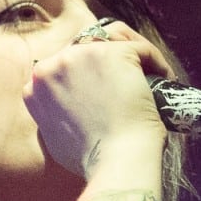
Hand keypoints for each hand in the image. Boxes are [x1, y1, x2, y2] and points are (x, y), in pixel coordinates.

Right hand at [23, 19, 169, 177]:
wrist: (116, 162)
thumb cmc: (93, 160)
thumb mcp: (55, 138)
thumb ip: (55, 114)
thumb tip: (70, 109)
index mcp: (36, 86)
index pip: (63, 62)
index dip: (87, 71)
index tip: (105, 85)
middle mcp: (53, 65)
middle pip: (86, 44)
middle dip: (109, 59)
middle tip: (131, 79)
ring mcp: (82, 55)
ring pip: (115, 38)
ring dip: (133, 53)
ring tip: (151, 76)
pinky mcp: (114, 53)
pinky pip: (141, 48)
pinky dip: (156, 61)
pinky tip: (165, 79)